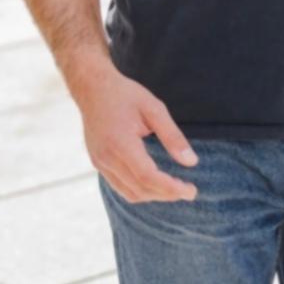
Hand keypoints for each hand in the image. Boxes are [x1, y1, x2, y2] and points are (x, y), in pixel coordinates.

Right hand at [70, 58, 198, 203]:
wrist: (92, 87)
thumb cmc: (125, 95)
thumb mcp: (154, 108)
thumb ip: (172, 136)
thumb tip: (192, 162)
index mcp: (121, 142)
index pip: (148, 177)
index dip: (172, 188)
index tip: (191, 191)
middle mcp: (106, 157)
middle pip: (141, 189)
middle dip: (167, 194)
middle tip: (189, 190)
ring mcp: (99, 162)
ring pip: (130, 193)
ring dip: (154, 196)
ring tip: (174, 188)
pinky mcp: (97, 162)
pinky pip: (120, 186)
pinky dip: (140, 190)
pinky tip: (154, 183)